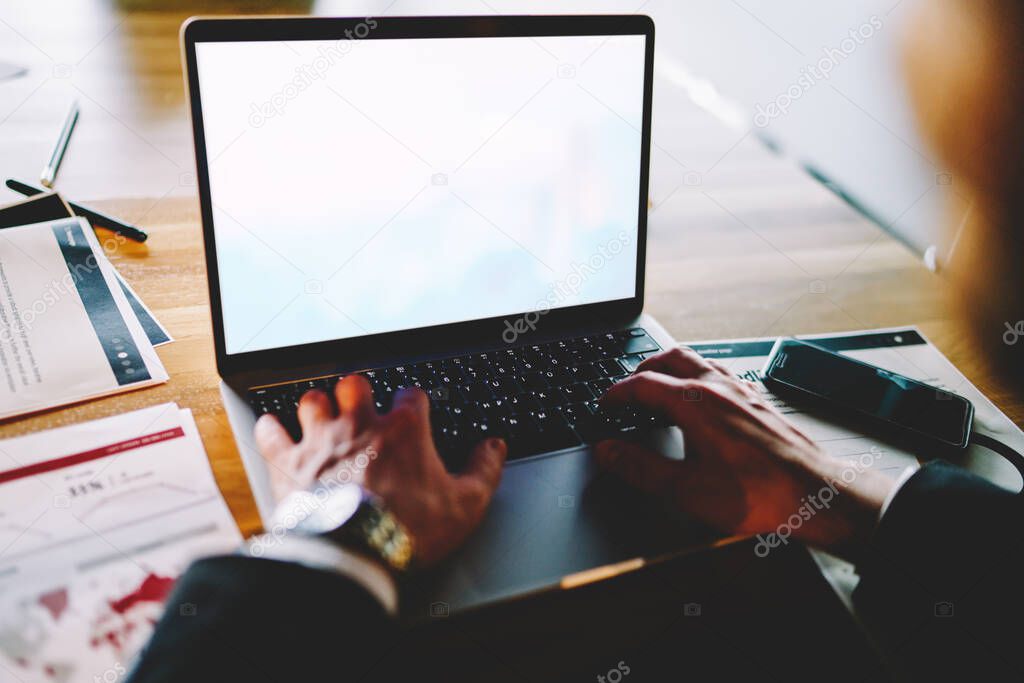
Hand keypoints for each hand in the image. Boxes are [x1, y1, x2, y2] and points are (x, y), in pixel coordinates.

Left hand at [254, 376, 506, 565]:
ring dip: (318, 406)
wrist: (352, 552)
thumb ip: (483, 470)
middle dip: (359, 391)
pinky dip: (271, 430)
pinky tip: (274, 430)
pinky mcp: (288, 462)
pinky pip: (271, 432)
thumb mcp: (464, 504)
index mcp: (403, 429)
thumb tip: (495, 448)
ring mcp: (320, 440)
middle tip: (362, 406)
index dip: (414, 402)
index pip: (411, 395)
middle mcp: (359, 424)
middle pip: (355, 384)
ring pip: (313, 400)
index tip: (414, 412)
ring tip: (323, 416)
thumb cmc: (407, 528)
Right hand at [595, 348, 894, 558]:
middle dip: (643, 368)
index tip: (604, 404)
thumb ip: (640, 468)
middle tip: (627, 387)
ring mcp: (742, 392)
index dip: (617, 393)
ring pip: (699, 362)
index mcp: (696, 403)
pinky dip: (698, 378)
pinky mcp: (759, 402)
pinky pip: (721, 375)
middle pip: (671, 358)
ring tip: (659, 387)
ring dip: (672, 368)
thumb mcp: (686, 489)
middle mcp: (719, 388)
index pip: (643, 384)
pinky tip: (703, 401)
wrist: (816, 495)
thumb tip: (608, 451)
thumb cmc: (759, 494)